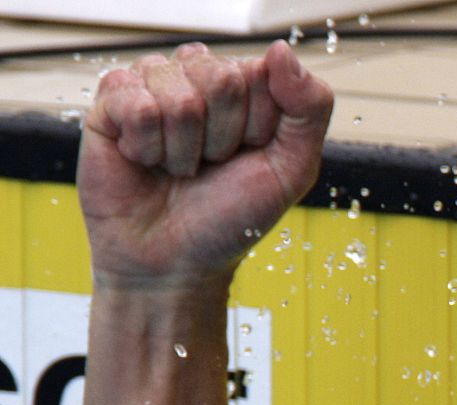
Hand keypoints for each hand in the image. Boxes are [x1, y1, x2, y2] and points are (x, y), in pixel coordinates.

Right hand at [78, 41, 333, 289]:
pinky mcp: (109, 103)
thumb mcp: (292, 170)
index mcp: (246, 89)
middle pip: (219, 79)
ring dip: (183, 149)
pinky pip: (134, 103)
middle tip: (211, 166)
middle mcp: (198, 79)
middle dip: (221, 138)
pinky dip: (146, 147)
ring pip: (176, 94)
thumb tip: (281, 52)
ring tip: (178, 169)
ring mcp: (152, 87)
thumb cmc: (232, 218)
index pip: (260, 74)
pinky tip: (144, 161)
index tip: (250, 156)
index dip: (259, 126)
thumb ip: (309, 109)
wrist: (175, 263)